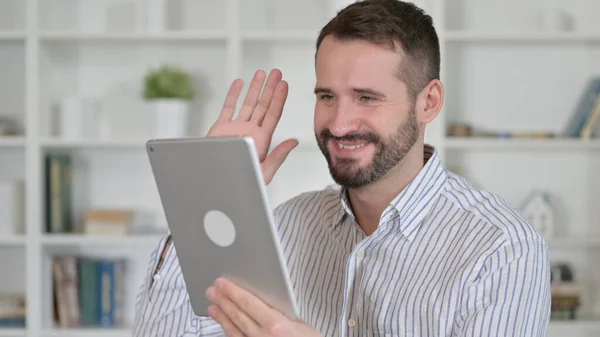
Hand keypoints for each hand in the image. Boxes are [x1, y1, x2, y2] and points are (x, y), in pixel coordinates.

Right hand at [206, 69, 297, 184]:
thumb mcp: (264, 171)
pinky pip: (228, 107)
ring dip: (254, 88)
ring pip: (247, 103)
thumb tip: (294, 142)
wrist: (216, 182)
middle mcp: (250, 131)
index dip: (279, 98)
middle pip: (263, 105)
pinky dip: (233, 94)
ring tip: (261, 73)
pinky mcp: (221, 128)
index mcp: (261, 139)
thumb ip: (278, 155)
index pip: (273, 114)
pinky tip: (240, 83)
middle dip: (270, 88)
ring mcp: (236, 128)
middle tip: (276, 73)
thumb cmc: (242, 182)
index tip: (284, 84)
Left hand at [206, 278, 321, 336]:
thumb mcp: (301, 324)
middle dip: (223, 301)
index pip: (249, 303)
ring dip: (222, 317)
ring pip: (234, 330)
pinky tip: (225, 326)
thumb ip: (283, 312)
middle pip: (238, 315)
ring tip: (213, 307)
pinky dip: (230, 332)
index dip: (233, 292)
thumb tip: (267, 300)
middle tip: (212, 291)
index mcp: (276, 325)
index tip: (223, 283)